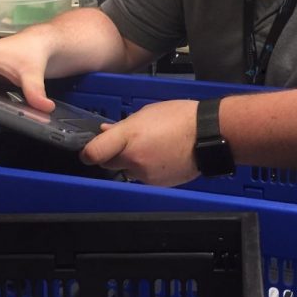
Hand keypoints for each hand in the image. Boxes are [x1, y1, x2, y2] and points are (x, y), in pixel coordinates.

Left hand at [79, 99, 198, 186]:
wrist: (209, 135)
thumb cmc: (179, 117)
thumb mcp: (147, 113)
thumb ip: (123, 125)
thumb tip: (105, 132)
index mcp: (129, 136)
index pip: (94, 153)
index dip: (87, 152)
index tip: (88, 150)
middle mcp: (133, 159)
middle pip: (107, 164)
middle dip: (110, 155)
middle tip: (124, 143)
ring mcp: (145, 174)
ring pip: (126, 170)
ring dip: (130, 161)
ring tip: (150, 147)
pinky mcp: (156, 184)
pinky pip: (142, 176)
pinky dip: (146, 168)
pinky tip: (161, 156)